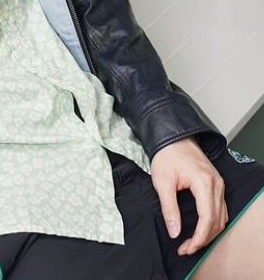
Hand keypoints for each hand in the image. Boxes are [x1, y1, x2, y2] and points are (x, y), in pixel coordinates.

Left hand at [150, 136, 228, 255]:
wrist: (172, 136)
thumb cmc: (167, 155)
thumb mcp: (163, 182)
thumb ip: (169, 208)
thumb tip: (174, 232)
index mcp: (204, 183)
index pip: (207, 219)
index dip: (198, 238)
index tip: (186, 248)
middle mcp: (216, 184)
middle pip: (217, 222)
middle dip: (202, 239)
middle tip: (186, 248)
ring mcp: (218, 183)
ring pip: (221, 217)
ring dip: (209, 233)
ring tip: (191, 242)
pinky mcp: (216, 183)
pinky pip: (221, 209)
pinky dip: (213, 222)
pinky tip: (201, 229)